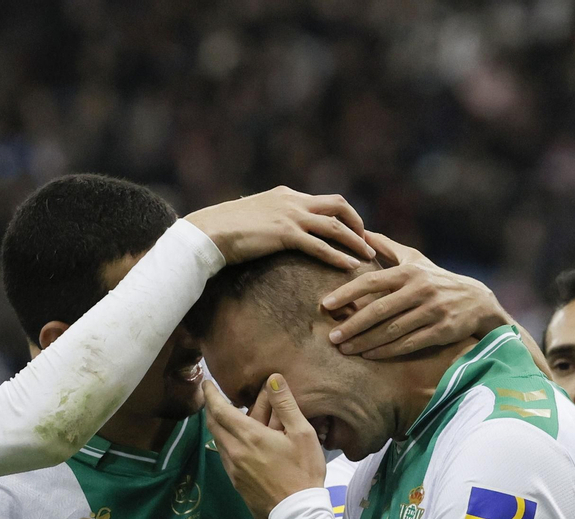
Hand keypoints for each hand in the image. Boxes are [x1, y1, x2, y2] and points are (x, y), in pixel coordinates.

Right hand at [186, 186, 373, 270]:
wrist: (207, 232)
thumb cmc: (223, 229)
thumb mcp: (251, 217)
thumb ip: (267, 220)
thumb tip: (270, 232)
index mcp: (285, 195)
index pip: (322, 200)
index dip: (342, 214)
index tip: (353, 229)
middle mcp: (292, 200)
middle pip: (338, 204)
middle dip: (357, 221)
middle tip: (367, 240)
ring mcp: (290, 216)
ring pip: (335, 225)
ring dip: (355, 240)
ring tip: (367, 256)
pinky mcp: (285, 234)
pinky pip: (320, 246)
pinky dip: (338, 256)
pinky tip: (349, 267)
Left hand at [203, 375, 326, 518]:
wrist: (296, 513)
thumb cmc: (303, 471)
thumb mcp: (302, 433)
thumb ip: (285, 404)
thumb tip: (273, 378)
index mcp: (249, 436)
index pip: (219, 409)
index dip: (210, 394)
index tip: (207, 383)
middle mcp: (234, 451)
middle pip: (213, 424)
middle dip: (211, 407)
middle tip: (213, 396)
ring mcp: (233, 468)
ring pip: (218, 440)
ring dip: (219, 425)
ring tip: (229, 416)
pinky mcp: (235, 481)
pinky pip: (224, 454)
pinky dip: (226, 440)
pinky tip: (238, 440)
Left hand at [320, 231, 513, 358]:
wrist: (477, 301)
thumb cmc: (437, 279)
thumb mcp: (415, 260)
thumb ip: (387, 248)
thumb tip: (360, 232)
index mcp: (409, 272)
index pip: (372, 281)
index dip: (347, 292)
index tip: (326, 304)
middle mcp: (420, 290)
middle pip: (380, 310)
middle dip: (353, 324)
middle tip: (331, 336)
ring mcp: (432, 311)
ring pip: (392, 330)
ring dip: (366, 341)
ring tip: (344, 348)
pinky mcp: (441, 331)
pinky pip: (408, 343)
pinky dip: (387, 350)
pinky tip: (368, 355)